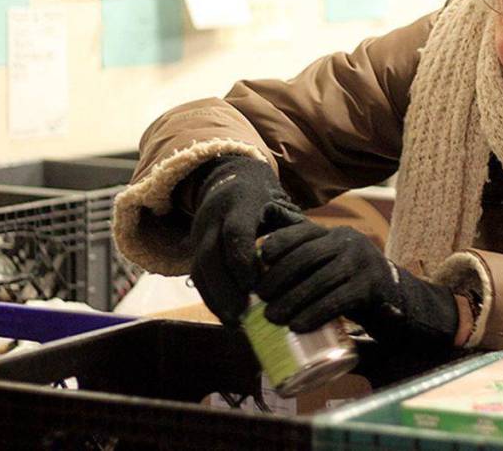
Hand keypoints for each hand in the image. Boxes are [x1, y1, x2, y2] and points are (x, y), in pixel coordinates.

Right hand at [188, 155, 302, 324]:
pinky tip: (227, 315)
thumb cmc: (268, 201)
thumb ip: (294, 235)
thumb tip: (308, 271)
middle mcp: (215, 216)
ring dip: (215, 298)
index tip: (254, 286)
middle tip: (241, 316)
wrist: (233, 180)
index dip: (242, 260)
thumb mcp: (284, 209)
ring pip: (199, 267)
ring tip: (234, 322)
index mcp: (242, 203)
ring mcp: (201, 230)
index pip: (236, 232)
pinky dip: (211, 297)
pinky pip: (197, 275)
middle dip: (225, 288)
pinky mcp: (194, 245)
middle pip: (211, 255)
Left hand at [256, 223, 458, 351]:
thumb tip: (260, 288)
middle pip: (305, 256)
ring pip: (318, 280)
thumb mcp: (336, 271)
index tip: (257, 262)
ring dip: (291, 300)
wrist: (405, 303)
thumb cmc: (358, 290)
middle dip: (277, 278)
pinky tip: (298, 326)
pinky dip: (314, 314)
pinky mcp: (371, 287)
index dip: (278, 244)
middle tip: (260, 300)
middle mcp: (350, 242)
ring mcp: (363, 263)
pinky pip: (337, 300)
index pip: (302, 232)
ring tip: (272, 318)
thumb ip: (311, 271)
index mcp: (337, 235)